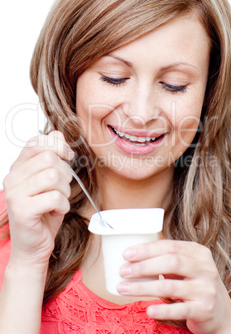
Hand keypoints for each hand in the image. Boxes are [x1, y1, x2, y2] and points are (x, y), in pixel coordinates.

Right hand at [3, 131, 73, 268]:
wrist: (32, 246)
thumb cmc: (43, 213)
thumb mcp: (50, 181)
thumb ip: (53, 157)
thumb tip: (57, 135)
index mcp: (18, 167)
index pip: (37, 142)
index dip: (58, 146)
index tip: (67, 157)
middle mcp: (13, 178)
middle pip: (49, 158)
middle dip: (64, 174)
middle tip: (61, 188)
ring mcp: (15, 194)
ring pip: (53, 176)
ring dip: (64, 191)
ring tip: (58, 201)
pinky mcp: (23, 210)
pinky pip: (55, 197)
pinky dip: (63, 206)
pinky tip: (55, 212)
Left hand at [117, 240, 230, 333]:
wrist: (221, 314)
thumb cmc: (195, 284)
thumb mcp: (188, 266)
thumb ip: (168, 258)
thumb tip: (132, 255)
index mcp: (199, 252)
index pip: (170, 246)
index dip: (147, 249)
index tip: (126, 254)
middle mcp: (205, 269)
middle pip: (171, 262)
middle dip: (143, 266)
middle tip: (123, 271)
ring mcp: (206, 290)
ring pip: (170, 286)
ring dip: (143, 287)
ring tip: (124, 289)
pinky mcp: (204, 310)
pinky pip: (180, 310)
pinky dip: (162, 310)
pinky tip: (148, 310)